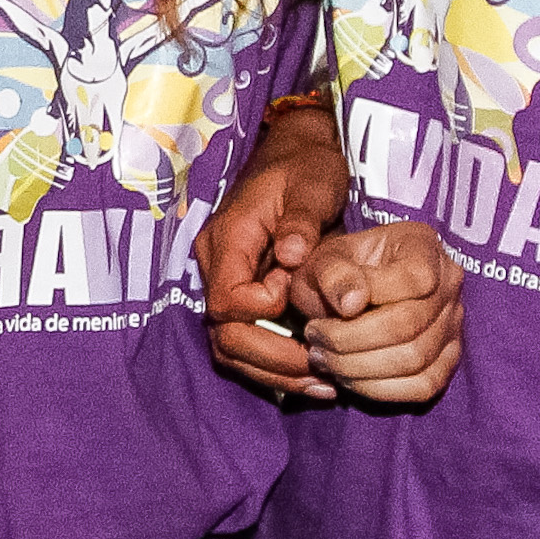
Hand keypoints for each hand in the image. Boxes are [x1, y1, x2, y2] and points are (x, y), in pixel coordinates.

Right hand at [202, 111, 351, 399]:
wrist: (295, 153)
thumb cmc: (305, 166)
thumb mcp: (312, 183)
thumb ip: (302, 220)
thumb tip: (292, 256)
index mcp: (228, 240)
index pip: (226, 300)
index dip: (262, 309)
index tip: (297, 292)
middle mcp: (215, 266)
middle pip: (222, 335)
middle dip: (271, 359)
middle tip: (322, 369)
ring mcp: (225, 282)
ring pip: (230, 348)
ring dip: (273, 371)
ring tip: (323, 385)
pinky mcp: (242, 295)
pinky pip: (245, 341)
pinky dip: (275, 364)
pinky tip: (315, 374)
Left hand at [287, 221, 462, 405]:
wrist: (348, 292)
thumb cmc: (337, 271)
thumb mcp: (324, 259)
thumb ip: (335, 273)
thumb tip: (352, 304)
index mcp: (423, 246)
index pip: (415, 278)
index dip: (369, 297)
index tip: (329, 308)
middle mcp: (449, 284)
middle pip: (409, 325)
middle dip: (350, 340)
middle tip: (315, 340)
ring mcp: (453, 325)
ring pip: (414, 360)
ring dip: (359, 367)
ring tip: (325, 358)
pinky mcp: (447, 361)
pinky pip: (422, 386)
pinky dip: (378, 389)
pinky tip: (347, 377)